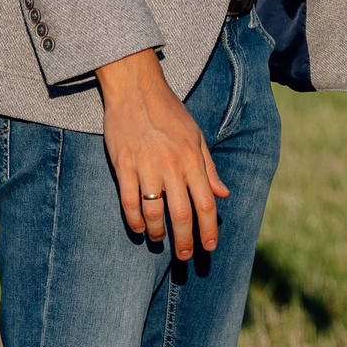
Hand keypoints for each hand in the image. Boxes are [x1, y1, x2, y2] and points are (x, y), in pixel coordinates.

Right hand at [94, 48, 228, 259]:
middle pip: (182, 213)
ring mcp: (146, 167)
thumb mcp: (197, 136)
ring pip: (154, 211)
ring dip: (158, 232)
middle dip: (185, 240)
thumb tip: (223, 194)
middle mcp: (171, 166)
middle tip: (184, 256)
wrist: (136, 89)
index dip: (209, 228)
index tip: (209, 246)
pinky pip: (129, 201)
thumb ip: (209, 167)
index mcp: (192, 160)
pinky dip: (134, 220)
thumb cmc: (170, 112)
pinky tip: (138, 229)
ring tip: (160, 242)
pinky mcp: (123, 165)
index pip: (206, 203)